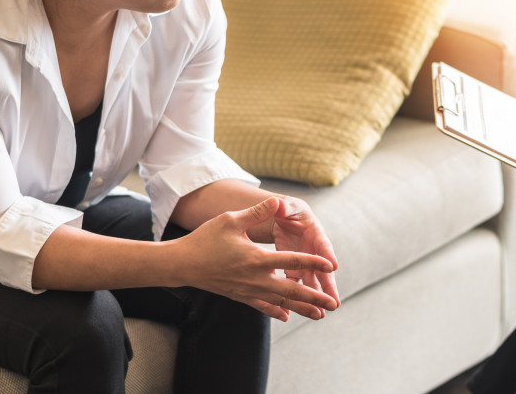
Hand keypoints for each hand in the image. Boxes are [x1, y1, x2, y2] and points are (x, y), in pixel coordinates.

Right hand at [175, 197, 337, 321]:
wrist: (182, 264)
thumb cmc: (205, 239)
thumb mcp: (231, 220)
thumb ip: (256, 213)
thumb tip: (276, 201)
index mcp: (256, 259)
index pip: (291, 261)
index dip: (313, 262)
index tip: (331, 265)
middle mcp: (255, 278)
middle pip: (292, 290)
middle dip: (314, 297)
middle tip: (334, 304)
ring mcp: (248, 290)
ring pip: (280, 302)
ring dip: (301, 308)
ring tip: (319, 315)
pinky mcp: (239, 296)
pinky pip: (261, 306)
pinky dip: (275, 310)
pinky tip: (286, 315)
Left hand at [271, 196, 340, 316]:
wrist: (284, 218)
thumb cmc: (289, 209)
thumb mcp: (288, 206)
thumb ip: (284, 207)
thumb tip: (279, 204)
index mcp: (315, 232)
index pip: (323, 244)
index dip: (328, 254)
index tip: (334, 265)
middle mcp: (314, 250)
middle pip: (323, 270)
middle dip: (328, 286)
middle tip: (334, 302)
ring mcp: (306, 262)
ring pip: (313, 282)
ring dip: (316, 297)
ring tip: (322, 314)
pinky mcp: (295, 269)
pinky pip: (297, 284)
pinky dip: (299, 297)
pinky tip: (300, 310)